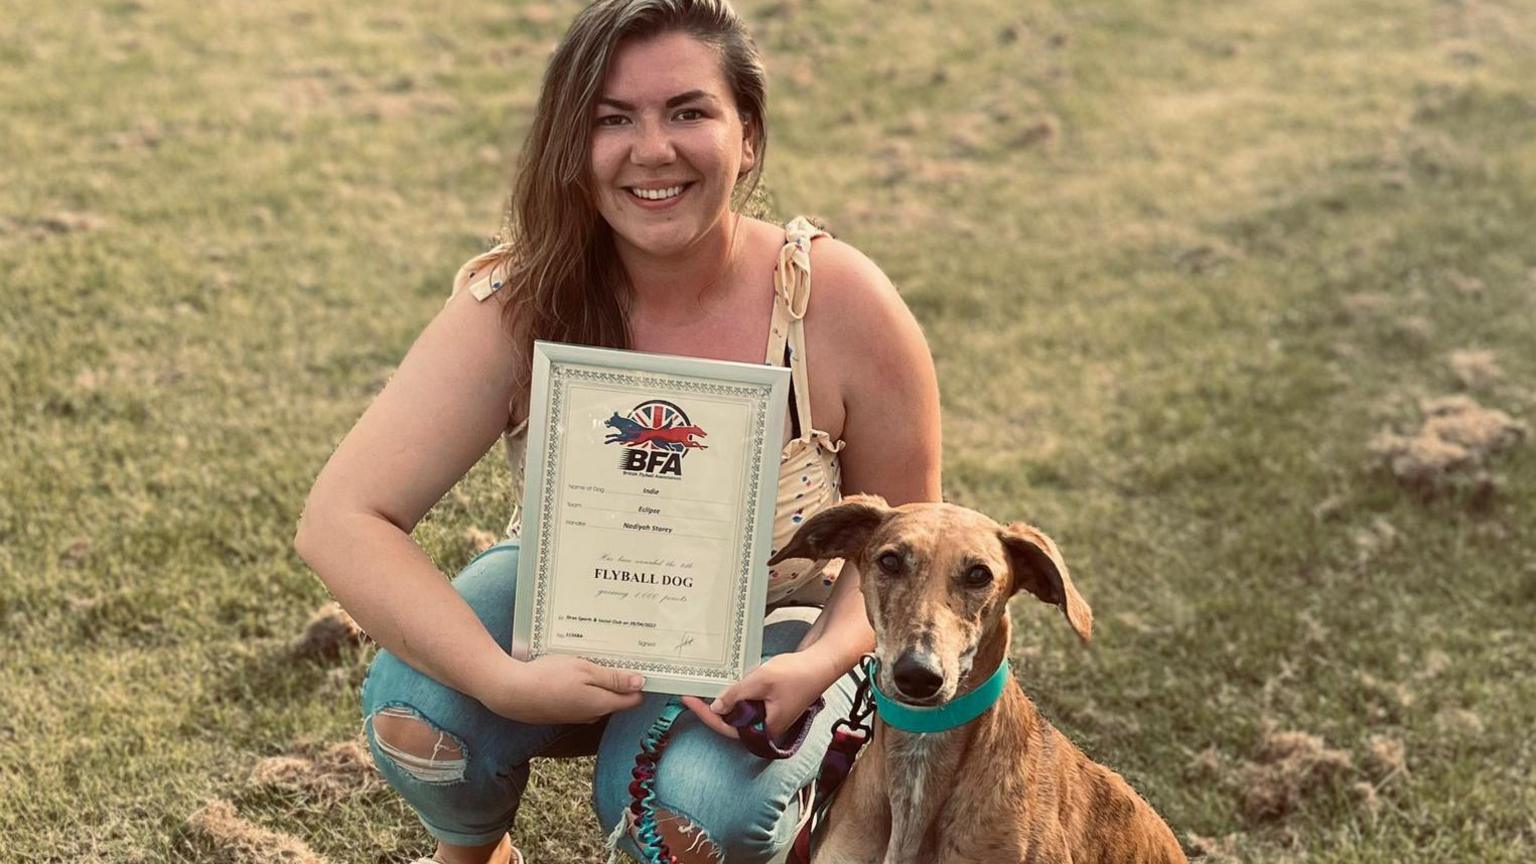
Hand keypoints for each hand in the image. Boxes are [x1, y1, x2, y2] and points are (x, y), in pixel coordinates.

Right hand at [477, 654, 645, 724]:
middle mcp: (591, 714)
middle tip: (621, 655)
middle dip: (620, 679)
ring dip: (599, 681)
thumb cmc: (548, 678)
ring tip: (596, 657)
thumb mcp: (585, 670)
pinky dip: (582, 685)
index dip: (641, 683)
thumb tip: (641, 683)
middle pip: (616, 697)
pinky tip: (573, 669)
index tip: (644, 664)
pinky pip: (580, 698)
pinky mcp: (560, 712)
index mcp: (602, 705)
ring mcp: (575, 715)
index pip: (633, 699)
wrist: (509, 692)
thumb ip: (613, 678)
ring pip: (597, 697)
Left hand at [681, 648, 838, 739]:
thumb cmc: (796, 674)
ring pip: (739, 714)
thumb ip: (735, 696)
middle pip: (731, 723)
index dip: (705, 714)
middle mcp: (767, 728)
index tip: (688, 699)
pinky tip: (726, 684)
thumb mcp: (760, 681)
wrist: (822, 664)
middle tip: (690, 693)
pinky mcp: (773, 707)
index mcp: (765, 729)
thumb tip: (715, 708)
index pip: (727, 727)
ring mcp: (770, 718)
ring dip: (722, 702)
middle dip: (710, 710)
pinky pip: (749, 706)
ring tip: (703, 689)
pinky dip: (736, 697)